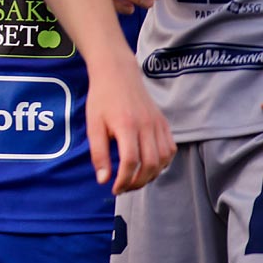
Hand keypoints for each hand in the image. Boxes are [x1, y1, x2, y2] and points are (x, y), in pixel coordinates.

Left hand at [85, 56, 175, 193]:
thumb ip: (99, 153)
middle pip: (150, 164)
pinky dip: (163, 163)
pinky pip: (170, 149)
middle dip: (138, 182)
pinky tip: (149, 166)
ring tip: (135, 180)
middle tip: (125, 188)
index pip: (131, 161)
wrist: (117, 73)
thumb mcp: (93, 124)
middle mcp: (146, 126)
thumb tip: (103, 179)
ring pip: (163, 159)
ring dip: (151, 175)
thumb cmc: (101, 98)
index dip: (124, 180)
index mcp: (126, 125)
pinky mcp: (164, 123)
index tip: (114, 188)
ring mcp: (158, 124)